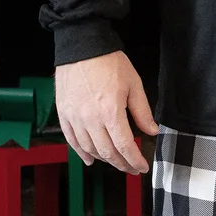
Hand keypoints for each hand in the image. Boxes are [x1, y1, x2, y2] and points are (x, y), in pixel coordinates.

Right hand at [55, 53, 157, 173]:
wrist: (82, 46)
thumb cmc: (109, 62)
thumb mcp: (134, 84)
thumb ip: (142, 111)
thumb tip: (151, 131)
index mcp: (111, 112)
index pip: (125, 146)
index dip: (135, 160)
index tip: (141, 167)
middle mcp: (90, 119)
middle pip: (107, 152)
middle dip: (121, 164)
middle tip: (131, 168)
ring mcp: (74, 117)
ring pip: (90, 149)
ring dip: (104, 159)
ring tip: (115, 161)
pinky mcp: (63, 113)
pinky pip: (71, 140)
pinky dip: (81, 152)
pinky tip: (90, 159)